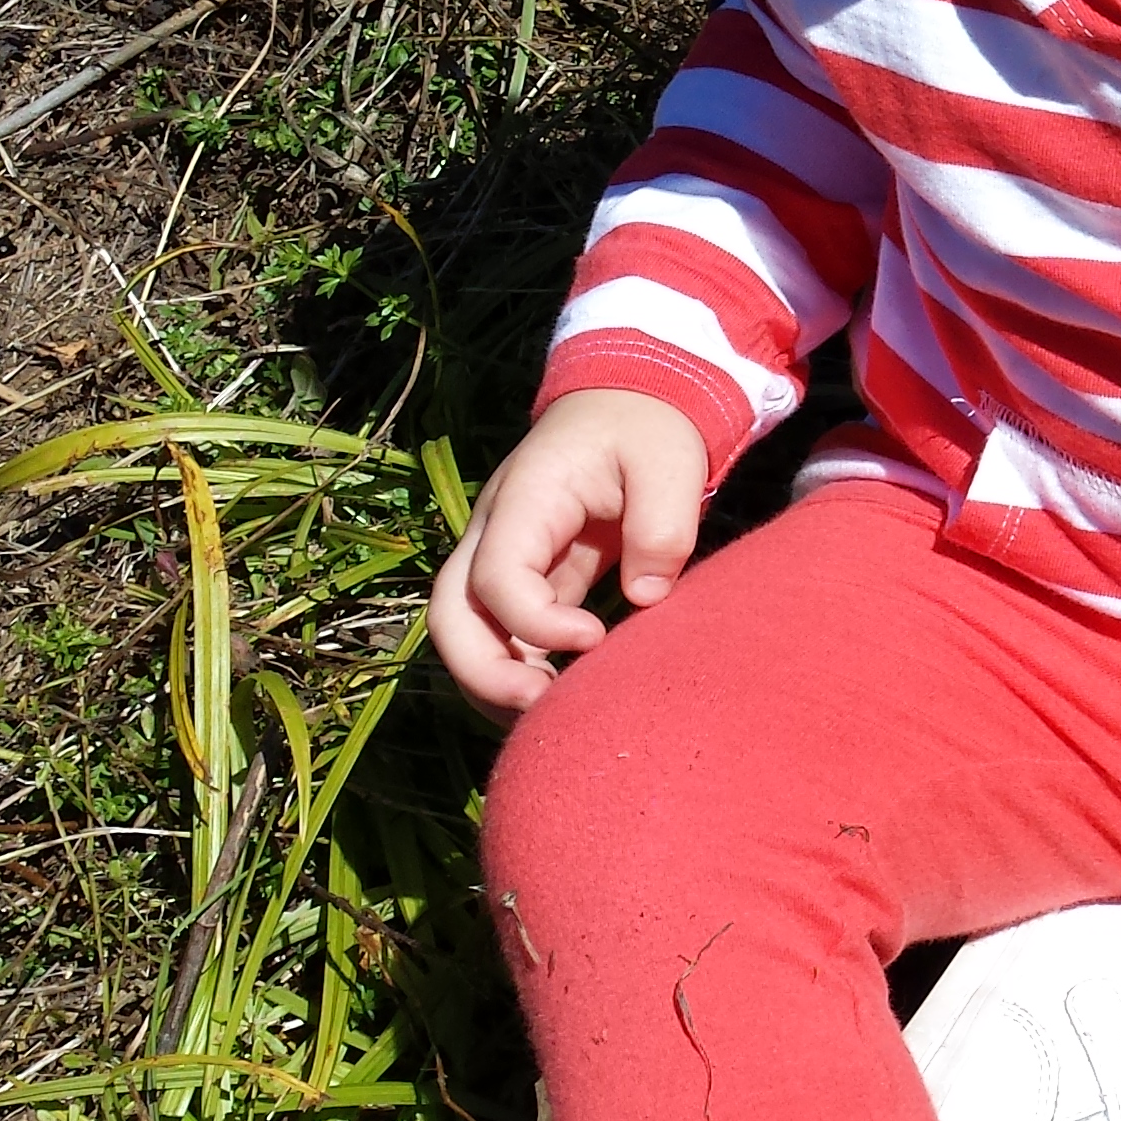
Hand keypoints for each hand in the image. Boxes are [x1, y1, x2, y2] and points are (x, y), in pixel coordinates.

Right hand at [427, 388, 713, 716]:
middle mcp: (496, 531)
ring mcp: (505, 556)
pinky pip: (505, 634)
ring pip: (466, 632)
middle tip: (543, 710)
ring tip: (551, 719)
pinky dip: (520, 671)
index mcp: (525, 499)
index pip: (494, 576)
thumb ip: (662, 524)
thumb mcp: (670, 460)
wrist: (632, 401)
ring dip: (495, 682)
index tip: (595, 639)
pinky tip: (562, 700)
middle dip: (483, 673)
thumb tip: (647, 596)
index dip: (534, 622)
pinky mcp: (531, 577)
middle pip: (451, 615)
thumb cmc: (648, 427)